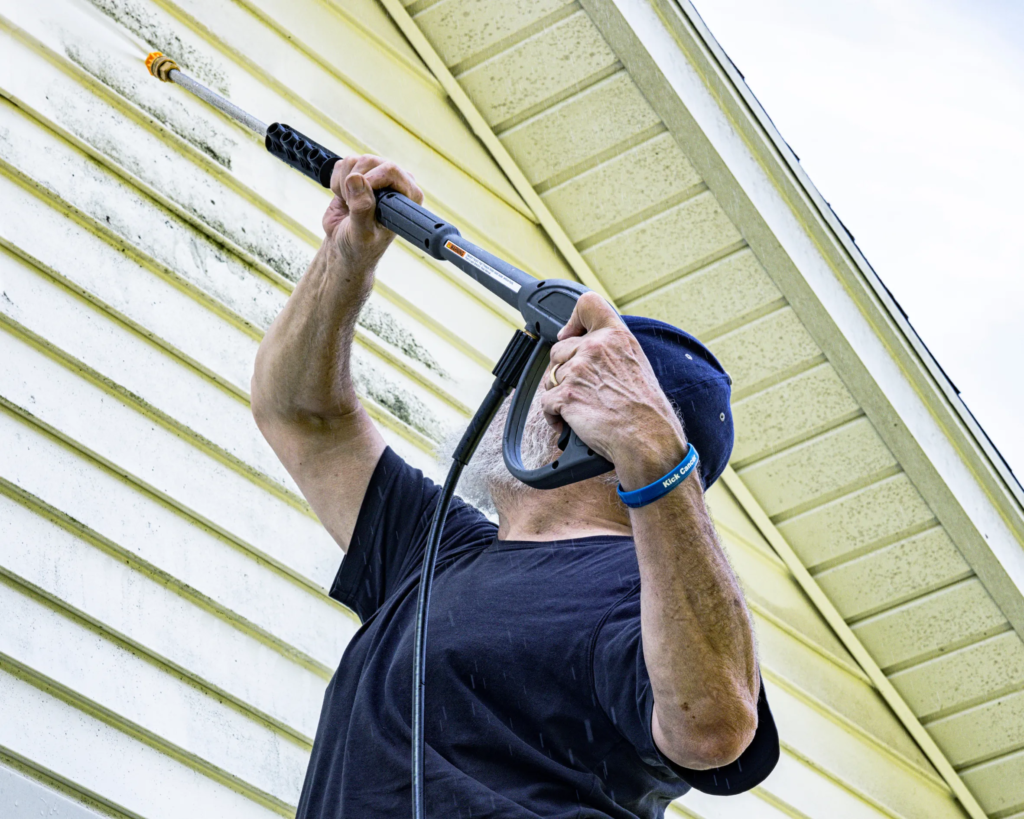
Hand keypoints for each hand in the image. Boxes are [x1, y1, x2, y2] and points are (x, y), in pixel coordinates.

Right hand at [322, 155, 423, 268]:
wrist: (344, 245)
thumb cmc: (359, 245)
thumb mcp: (362, 233)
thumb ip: (361, 208)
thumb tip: (356, 179)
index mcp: (408, 196)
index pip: (391, 171)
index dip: (370, 181)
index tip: (357, 201)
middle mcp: (396, 181)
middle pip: (369, 161)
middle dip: (353, 184)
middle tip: (352, 207)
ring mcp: (377, 174)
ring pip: (353, 161)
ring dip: (344, 185)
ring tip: (349, 205)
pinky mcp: (359, 173)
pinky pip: (342, 164)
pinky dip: (336, 182)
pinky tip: (345, 198)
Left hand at [540, 293, 686, 485]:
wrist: (647, 438)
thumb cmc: (646, 410)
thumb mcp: (636, 363)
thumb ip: (611, 349)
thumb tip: (587, 348)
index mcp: (616, 336)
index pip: (587, 303)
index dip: (573, 319)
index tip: (571, 335)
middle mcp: (596, 347)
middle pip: (559, 350)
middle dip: (564, 370)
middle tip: (582, 390)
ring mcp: (578, 370)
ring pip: (550, 377)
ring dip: (559, 394)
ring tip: (580, 408)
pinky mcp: (565, 395)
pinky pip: (546, 402)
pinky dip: (554, 417)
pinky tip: (569, 423)